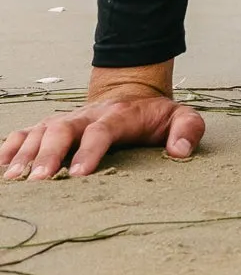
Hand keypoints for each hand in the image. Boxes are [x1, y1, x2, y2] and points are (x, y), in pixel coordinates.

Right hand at [2, 64, 204, 180]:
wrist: (132, 94)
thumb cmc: (155, 116)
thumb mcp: (182, 117)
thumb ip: (188, 130)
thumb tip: (180, 152)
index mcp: (119, 115)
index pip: (102, 130)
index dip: (90, 150)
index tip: (80, 174)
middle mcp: (86, 115)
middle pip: (62, 129)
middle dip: (49, 154)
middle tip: (40, 181)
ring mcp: (65, 119)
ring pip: (40, 131)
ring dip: (26, 153)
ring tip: (15, 179)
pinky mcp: (50, 125)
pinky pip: (24, 132)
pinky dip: (10, 147)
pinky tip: (1, 166)